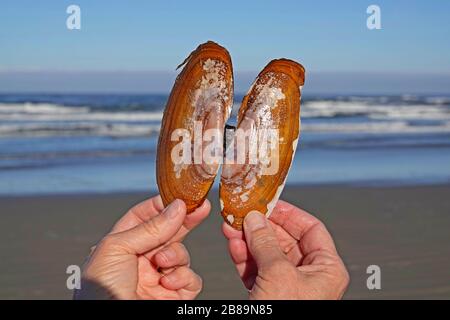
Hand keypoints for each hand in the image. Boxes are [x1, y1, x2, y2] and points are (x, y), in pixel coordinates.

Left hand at [74, 195, 209, 299]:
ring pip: (182, 255)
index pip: (144, 217)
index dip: (161, 205)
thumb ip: (150, 227)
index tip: (179, 196)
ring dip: (175, 256)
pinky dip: (183, 278)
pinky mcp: (173, 297)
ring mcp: (158, 278)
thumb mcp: (117, 248)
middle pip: (168, 232)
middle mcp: (141, 260)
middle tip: (201, 207)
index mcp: (121, 245)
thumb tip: (177, 207)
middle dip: (184, 220)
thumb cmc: (99, 290)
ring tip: (161, 263)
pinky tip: (168, 283)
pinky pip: (191, 280)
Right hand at [222, 200, 348, 299]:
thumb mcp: (278, 274)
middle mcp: (309, 276)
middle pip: (285, 240)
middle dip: (261, 227)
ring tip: (231, 227)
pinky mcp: (269, 295)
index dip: (290, 213)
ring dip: (247, 240)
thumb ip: (266, 243)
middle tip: (244, 214)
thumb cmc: (287, 314)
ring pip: (267, 253)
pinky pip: (256, 269)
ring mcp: (288, 286)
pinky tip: (233, 245)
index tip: (270, 203)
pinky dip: (243, 257)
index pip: (311, 229)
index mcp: (326, 269)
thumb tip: (255, 220)